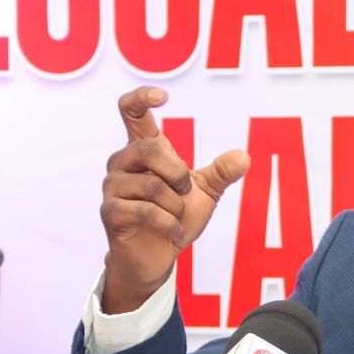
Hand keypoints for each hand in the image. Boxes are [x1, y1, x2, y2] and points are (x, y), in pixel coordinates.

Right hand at [99, 87, 249, 313]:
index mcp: (142, 151)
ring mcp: (112, 188)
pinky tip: (173, 231)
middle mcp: (121, 163)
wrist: (158, 257)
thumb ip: (221, 173)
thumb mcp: (204, 193)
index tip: (164, 97)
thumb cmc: (175, 217)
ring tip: (175, 216)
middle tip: (184, 192)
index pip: (131, 112)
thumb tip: (244, 157)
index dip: (142, 98)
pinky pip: (146, 212)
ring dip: (176, 206)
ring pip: (152, 185)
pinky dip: (169, 224)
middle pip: (149, 150)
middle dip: (178, 174)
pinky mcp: (110, 213)